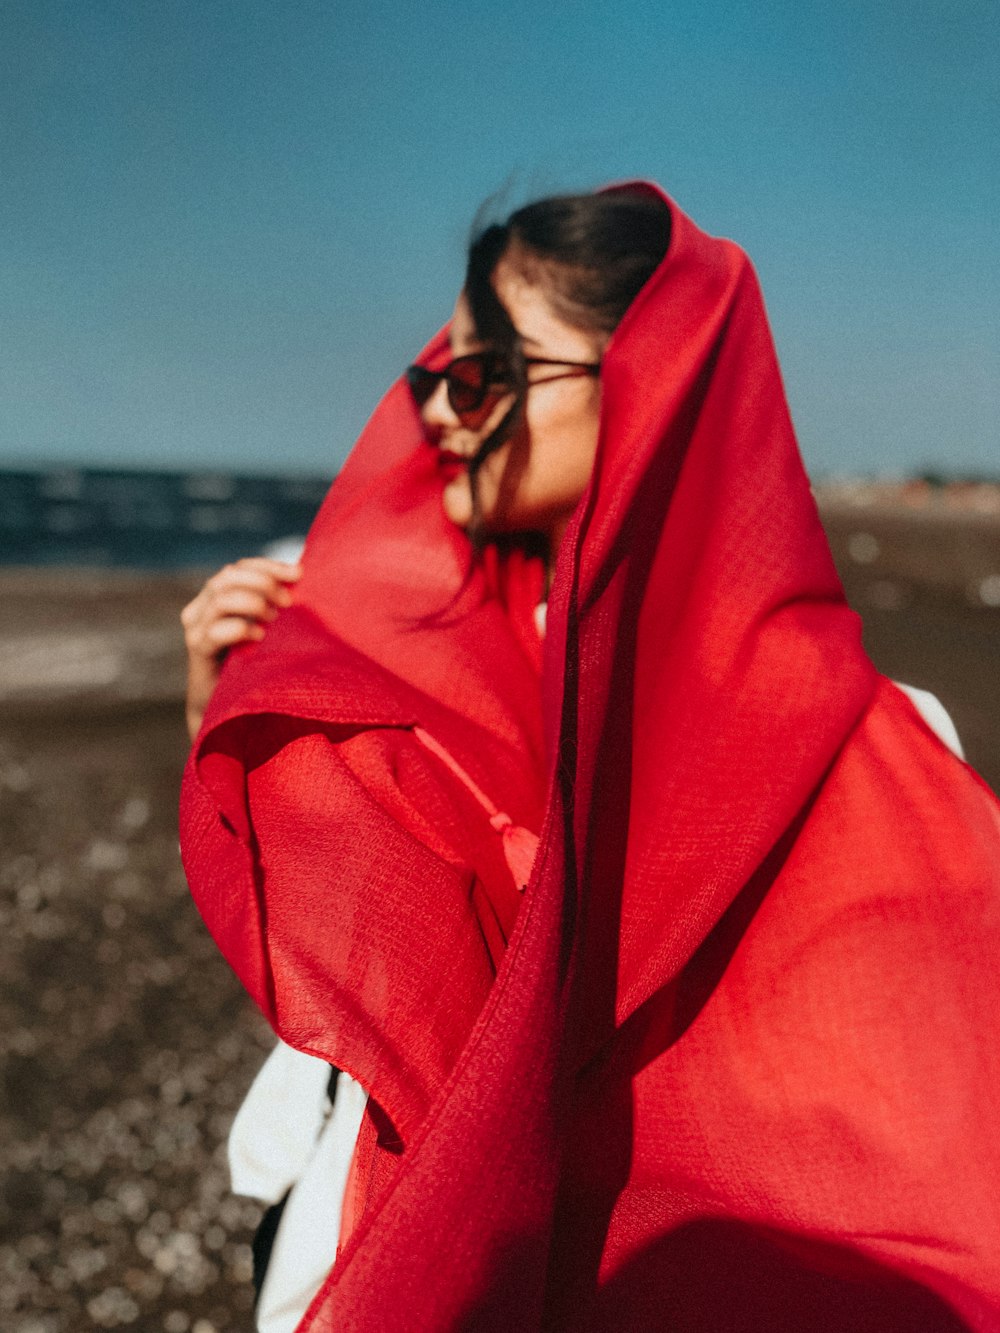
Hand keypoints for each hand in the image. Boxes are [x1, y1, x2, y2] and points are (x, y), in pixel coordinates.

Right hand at [181, 557, 301, 740]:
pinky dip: (241, 629)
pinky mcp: (197, 652)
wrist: (227, 711)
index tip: (298, 574)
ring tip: (274, 620)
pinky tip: (259, 638)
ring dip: (254, 604)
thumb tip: (301, 578)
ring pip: (221, 599)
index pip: (238, 568)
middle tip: (288, 602)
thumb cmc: (253, 666)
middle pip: (228, 577)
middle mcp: (200, 609)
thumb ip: (271, 605)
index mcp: (215, 598)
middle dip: (263, 582)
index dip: (267, 566)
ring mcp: (195, 629)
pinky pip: (215, 631)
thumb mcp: (264, 629)